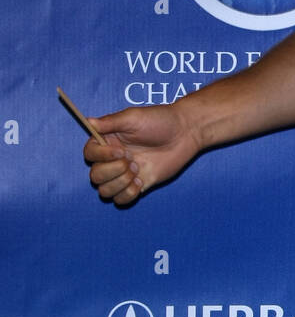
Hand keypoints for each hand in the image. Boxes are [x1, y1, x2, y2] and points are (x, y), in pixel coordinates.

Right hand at [84, 104, 200, 204]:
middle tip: (132, 160)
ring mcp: (124, 174)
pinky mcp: (137, 185)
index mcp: (108, 141)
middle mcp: (112, 159)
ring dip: (120, 183)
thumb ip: (109, 122)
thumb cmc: (159, 120)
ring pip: (105, 191)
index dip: (101, 156)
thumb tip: (88, 122)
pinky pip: (121, 199)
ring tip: (137, 169)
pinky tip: (142, 180)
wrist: (184, 133)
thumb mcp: (133, 117)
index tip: (121, 151)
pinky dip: (128, 193)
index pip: (89, 154)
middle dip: (113, 171)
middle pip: (95, 176)